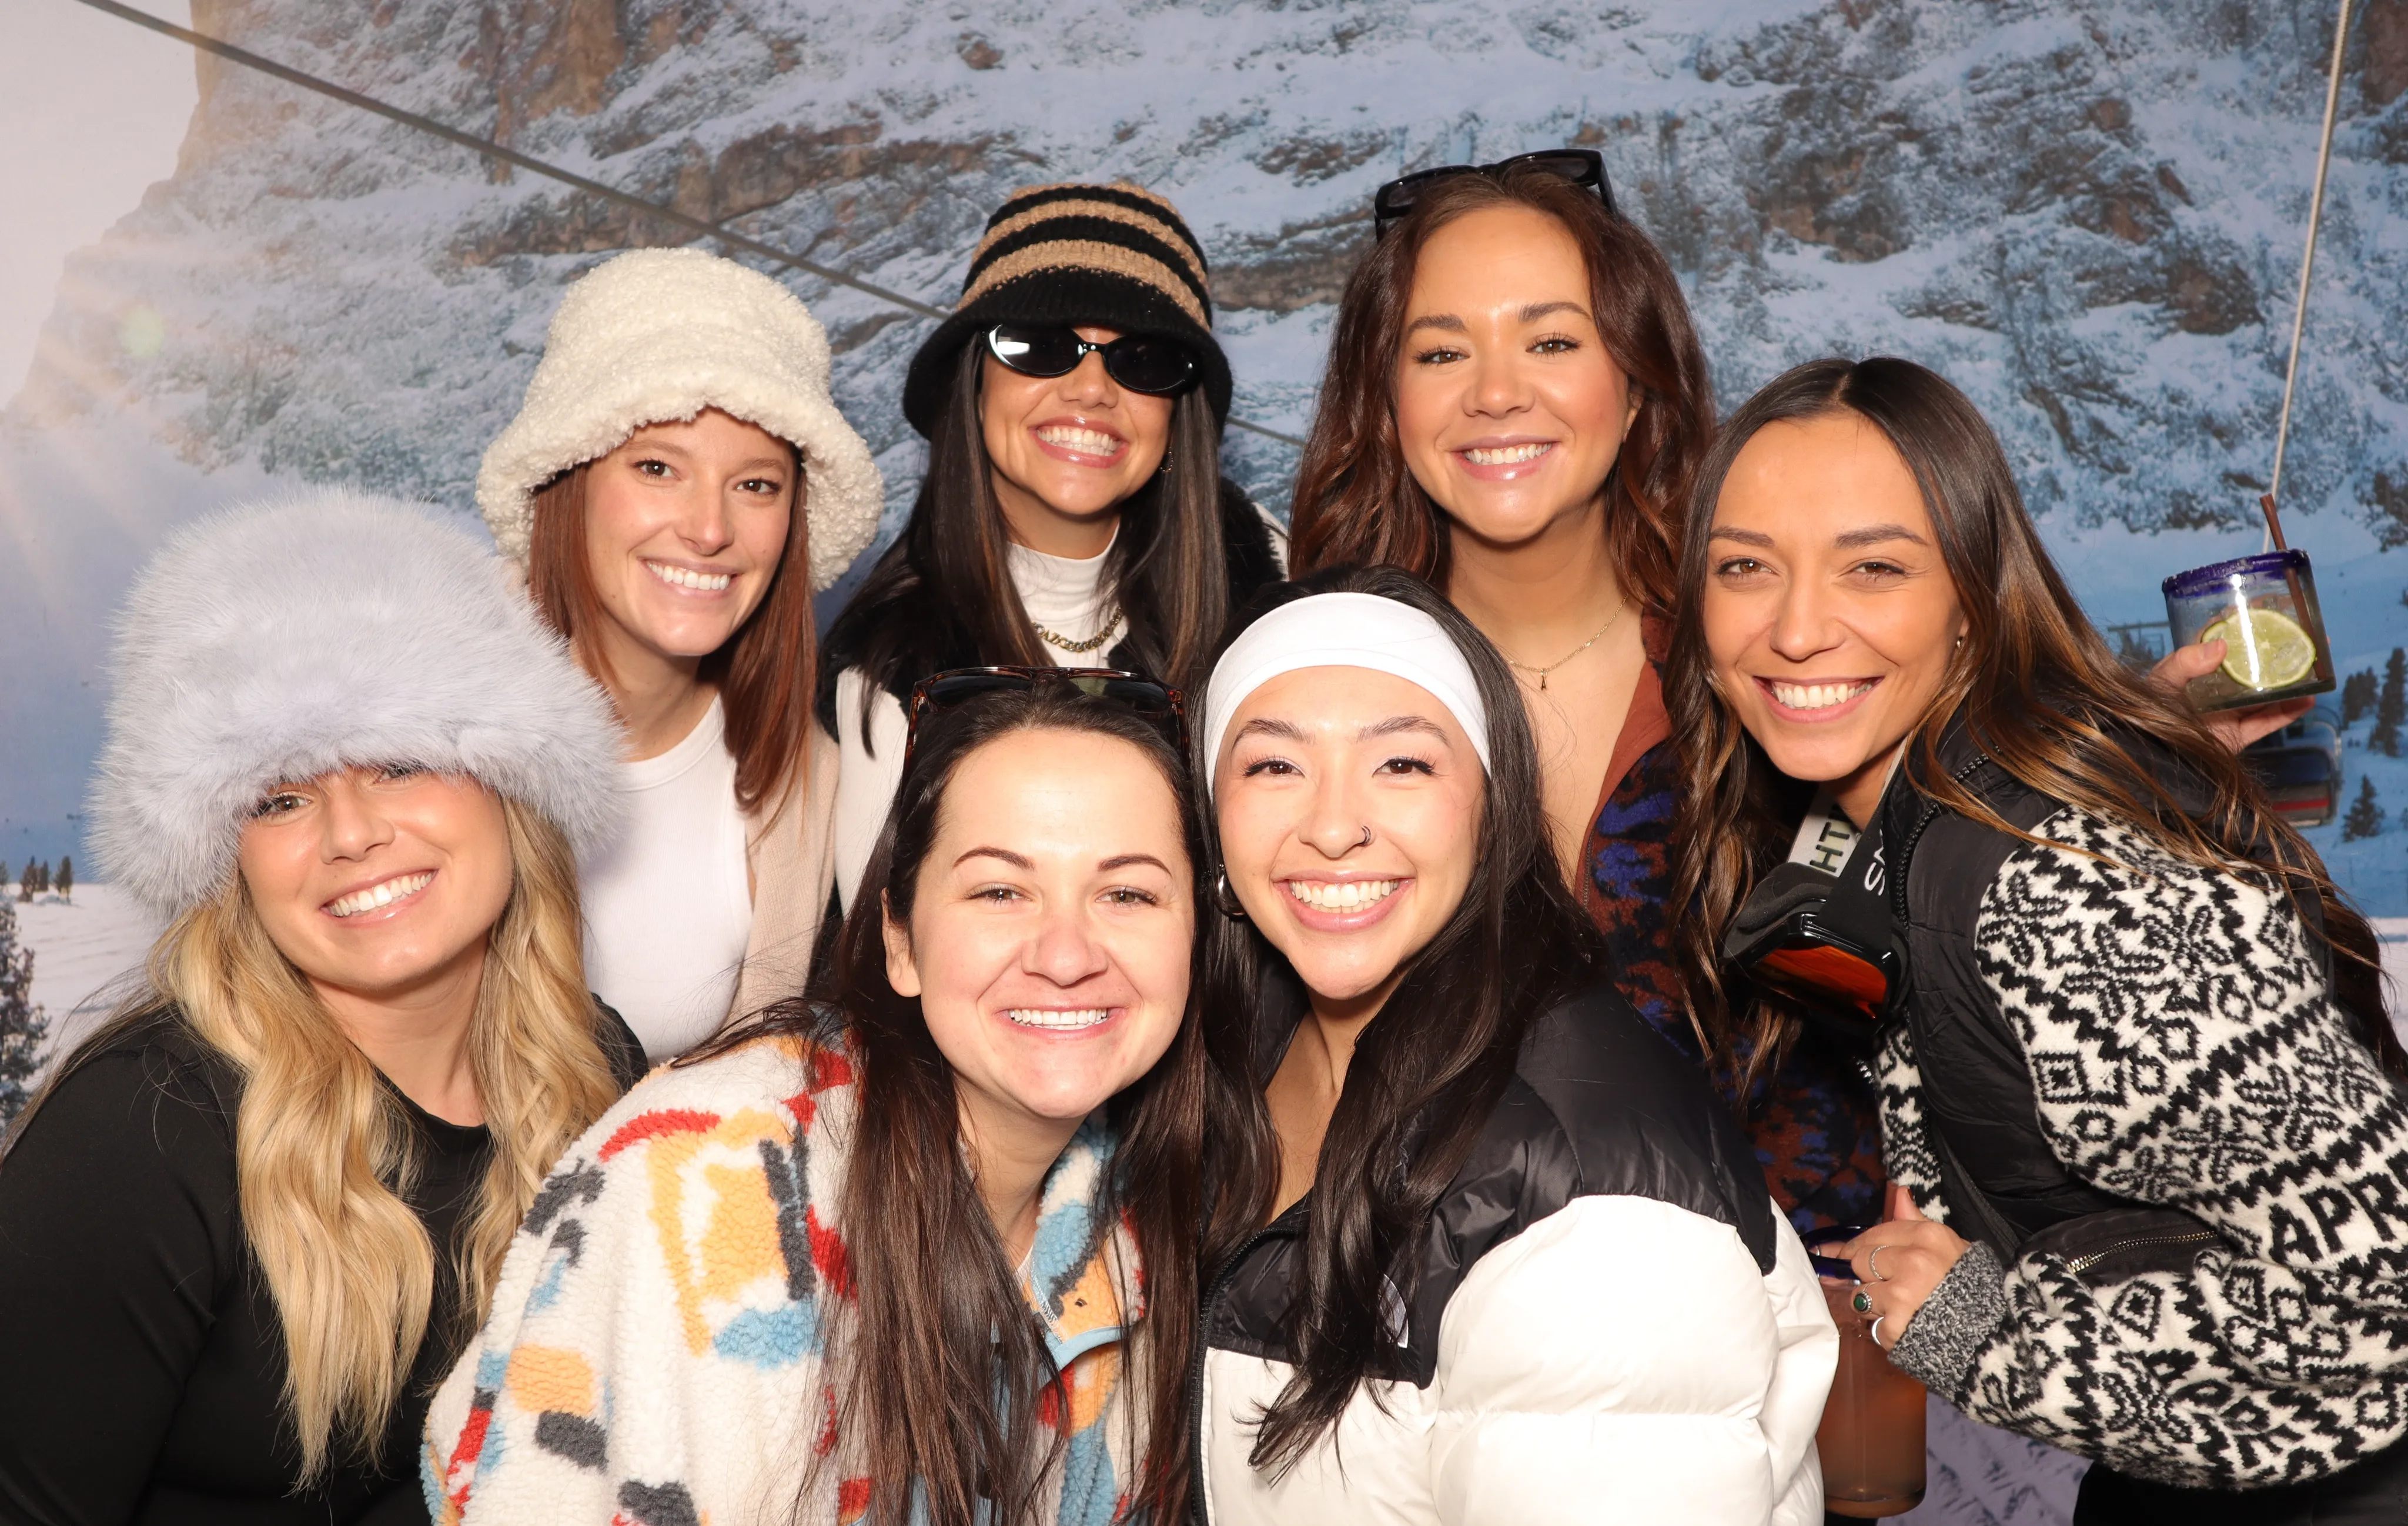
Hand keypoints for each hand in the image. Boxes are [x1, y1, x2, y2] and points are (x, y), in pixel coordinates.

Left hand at [1842, 1184, 1971, 1350]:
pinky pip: (1873, 1325)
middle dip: (1866, 1274)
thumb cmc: (1974, 1290)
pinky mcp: (1895, 1327)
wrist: (1995, 1339)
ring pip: (1860, 1294)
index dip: (1860, 1245)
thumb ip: (1918, 1223)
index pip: (1875, 1233)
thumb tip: (1898, 1194)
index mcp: (1928, 1237)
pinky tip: (1907, 1329)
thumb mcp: (1953, 1248)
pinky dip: (1885, 1329)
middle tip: (1885, 1285)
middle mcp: (1912, 1262)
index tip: (1847, 1252)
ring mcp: (1902, 1295)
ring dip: (1872, 1303)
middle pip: (1861, 1260)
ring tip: (1900, 1309)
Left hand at [2150, 640, 2311, 752]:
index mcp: (2197, 670)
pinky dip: (2289, 712)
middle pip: (2255, 668)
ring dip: (2293, 681)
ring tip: (2317, 665)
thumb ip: (2185, 663)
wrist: (2148, 755)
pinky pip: (2268, 722)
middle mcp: (2217, 689)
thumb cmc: (2145, 714)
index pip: (2225, 643)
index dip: (2247, 628)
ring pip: (2268, 694)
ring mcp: (2228, 712)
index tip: (2273, 610)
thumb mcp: (2160, 682)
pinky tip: (2309, 698)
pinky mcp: (2236, 736)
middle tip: (2308, 636)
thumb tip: (2221, 646)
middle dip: (2280, 653)